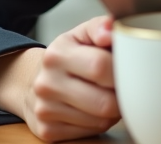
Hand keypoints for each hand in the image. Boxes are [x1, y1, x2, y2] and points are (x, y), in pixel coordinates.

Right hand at [19, 15, 120, 141]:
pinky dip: (99, 124)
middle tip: (123, 87)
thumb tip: (113, 29)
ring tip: (108, 96)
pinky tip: (94, 110)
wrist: (32, 82)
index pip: (101, 66)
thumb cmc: (69, 56)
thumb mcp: (82, 34)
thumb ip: (101, 27)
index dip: (123, 70)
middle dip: (121, 96)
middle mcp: (47, 83)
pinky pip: (90, 133)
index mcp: (57, 54)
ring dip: (113, 112)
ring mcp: (45, 110)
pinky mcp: (47, 131)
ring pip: (100, 120)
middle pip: (104, 102)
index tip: (128, 69)